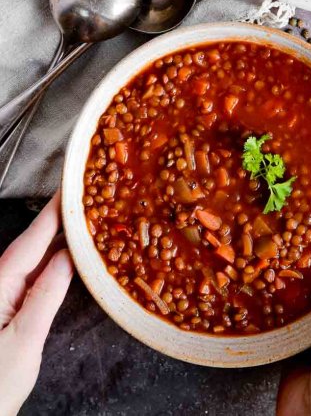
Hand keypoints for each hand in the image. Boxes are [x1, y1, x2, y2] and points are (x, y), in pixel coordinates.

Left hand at [0, 192, 72, 415]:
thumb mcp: (25, 340)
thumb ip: (46, 295)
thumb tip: (69, 257)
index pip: (31, 240)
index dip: (53, 212)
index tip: (70, 188)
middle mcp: (0, 284)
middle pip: (33, 243)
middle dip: (59, 219)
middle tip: (86, 198)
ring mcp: (5, 295)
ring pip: (35, 258)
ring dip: (60, 238)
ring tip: (85, 219)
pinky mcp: (11, 306)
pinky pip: (36, 275)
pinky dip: (56, 261)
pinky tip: (72, 255)